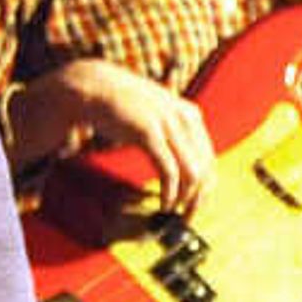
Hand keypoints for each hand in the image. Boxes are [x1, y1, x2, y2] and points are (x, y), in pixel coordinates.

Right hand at [15, 55, 217, 213]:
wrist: (92, 87)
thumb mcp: (156, 113)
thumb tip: (184, 162)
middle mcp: (184, 118)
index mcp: (190, 114)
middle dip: (198, 197)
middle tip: (186, 215)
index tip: (195, 204)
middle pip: (206, 167)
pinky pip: (169, 172)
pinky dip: (170, 193)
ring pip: (192, 173)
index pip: (210, 157)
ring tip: (173, 211)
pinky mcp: (148, 133)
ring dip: (185, 199)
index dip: (206, 186)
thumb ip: (173, 132)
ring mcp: (167, 124)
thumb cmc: (121, 105)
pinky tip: (164, 204)